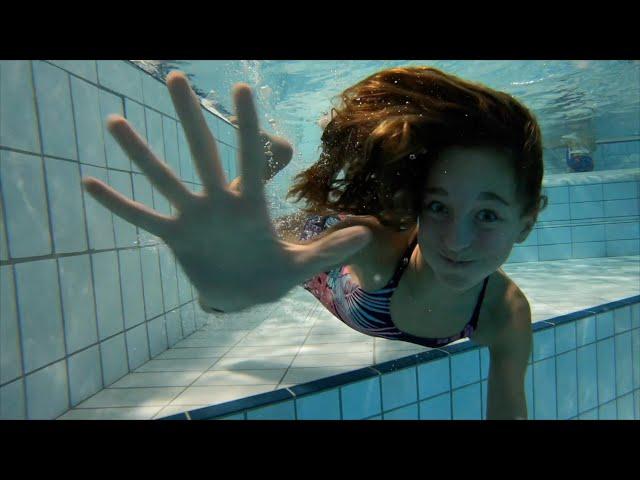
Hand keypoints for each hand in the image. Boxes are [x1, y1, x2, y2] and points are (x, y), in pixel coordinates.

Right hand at [81, 72, 372, 311]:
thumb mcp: (302, 267)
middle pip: (202, 154)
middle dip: (190, 119)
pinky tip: (91, 183)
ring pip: (164, 179)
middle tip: (176, 79)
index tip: (241, 91)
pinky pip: (143, 218)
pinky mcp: (176, 237)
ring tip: (115, 122)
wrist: (242, 294)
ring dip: (140, 154)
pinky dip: (119, 205)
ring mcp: (193, 217)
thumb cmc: (271, 275)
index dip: (248, 127)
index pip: (250, 158)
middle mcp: (218, 201)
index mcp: (250, 204)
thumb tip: (367, 235)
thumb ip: (329, 251)